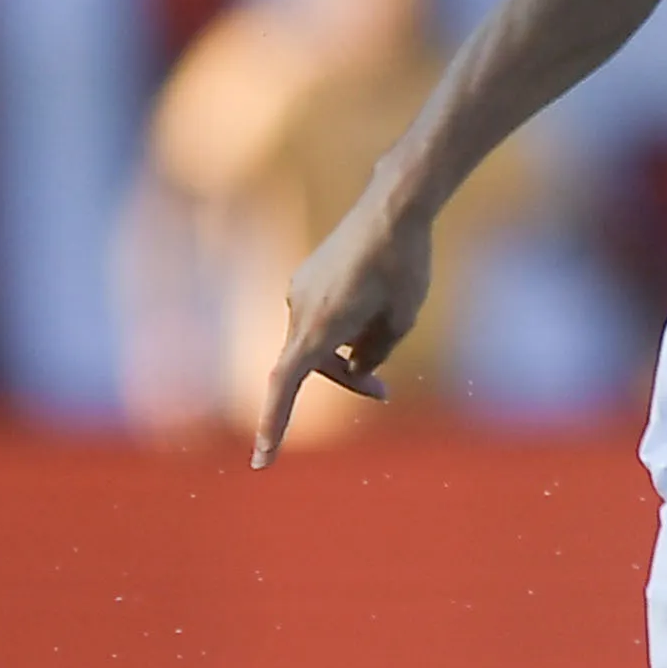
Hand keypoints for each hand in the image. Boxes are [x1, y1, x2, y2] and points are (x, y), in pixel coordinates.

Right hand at [251, 188, 429, 466]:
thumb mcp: (400, 320)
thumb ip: (374, 353)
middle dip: (348, 382)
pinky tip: (375, 305)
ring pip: (316, 342)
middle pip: (313, 367)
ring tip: (389, 326)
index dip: (274, 424)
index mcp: (320, 325)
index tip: (262, 460)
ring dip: (348, 352)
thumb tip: (355, 367)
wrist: (393, 206)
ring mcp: (298, 291)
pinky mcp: (305, 279)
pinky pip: (319, 318)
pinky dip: (341, 328)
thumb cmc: (404, 265)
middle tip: (386, 394)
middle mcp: (299, 309)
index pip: (286, 384)